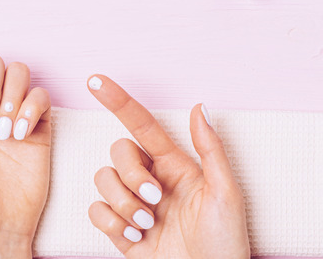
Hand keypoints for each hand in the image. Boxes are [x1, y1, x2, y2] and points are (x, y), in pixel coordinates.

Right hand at [86, 75, 249, 258]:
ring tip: (145, 225)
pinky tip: (133, 238)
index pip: (142, 124)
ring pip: (104, 179)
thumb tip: (200, 107)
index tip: (95, 80)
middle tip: (153, 200)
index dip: (119, 101)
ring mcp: (134, 206)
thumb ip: (210, 149)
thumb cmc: (225, 244)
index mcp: (176, 167)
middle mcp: (152, 181)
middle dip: (130, 174)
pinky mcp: (120, 231)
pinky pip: (96, 210)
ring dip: (122, 202)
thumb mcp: (226, 193)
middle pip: (119, 152)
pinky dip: (110, 222)